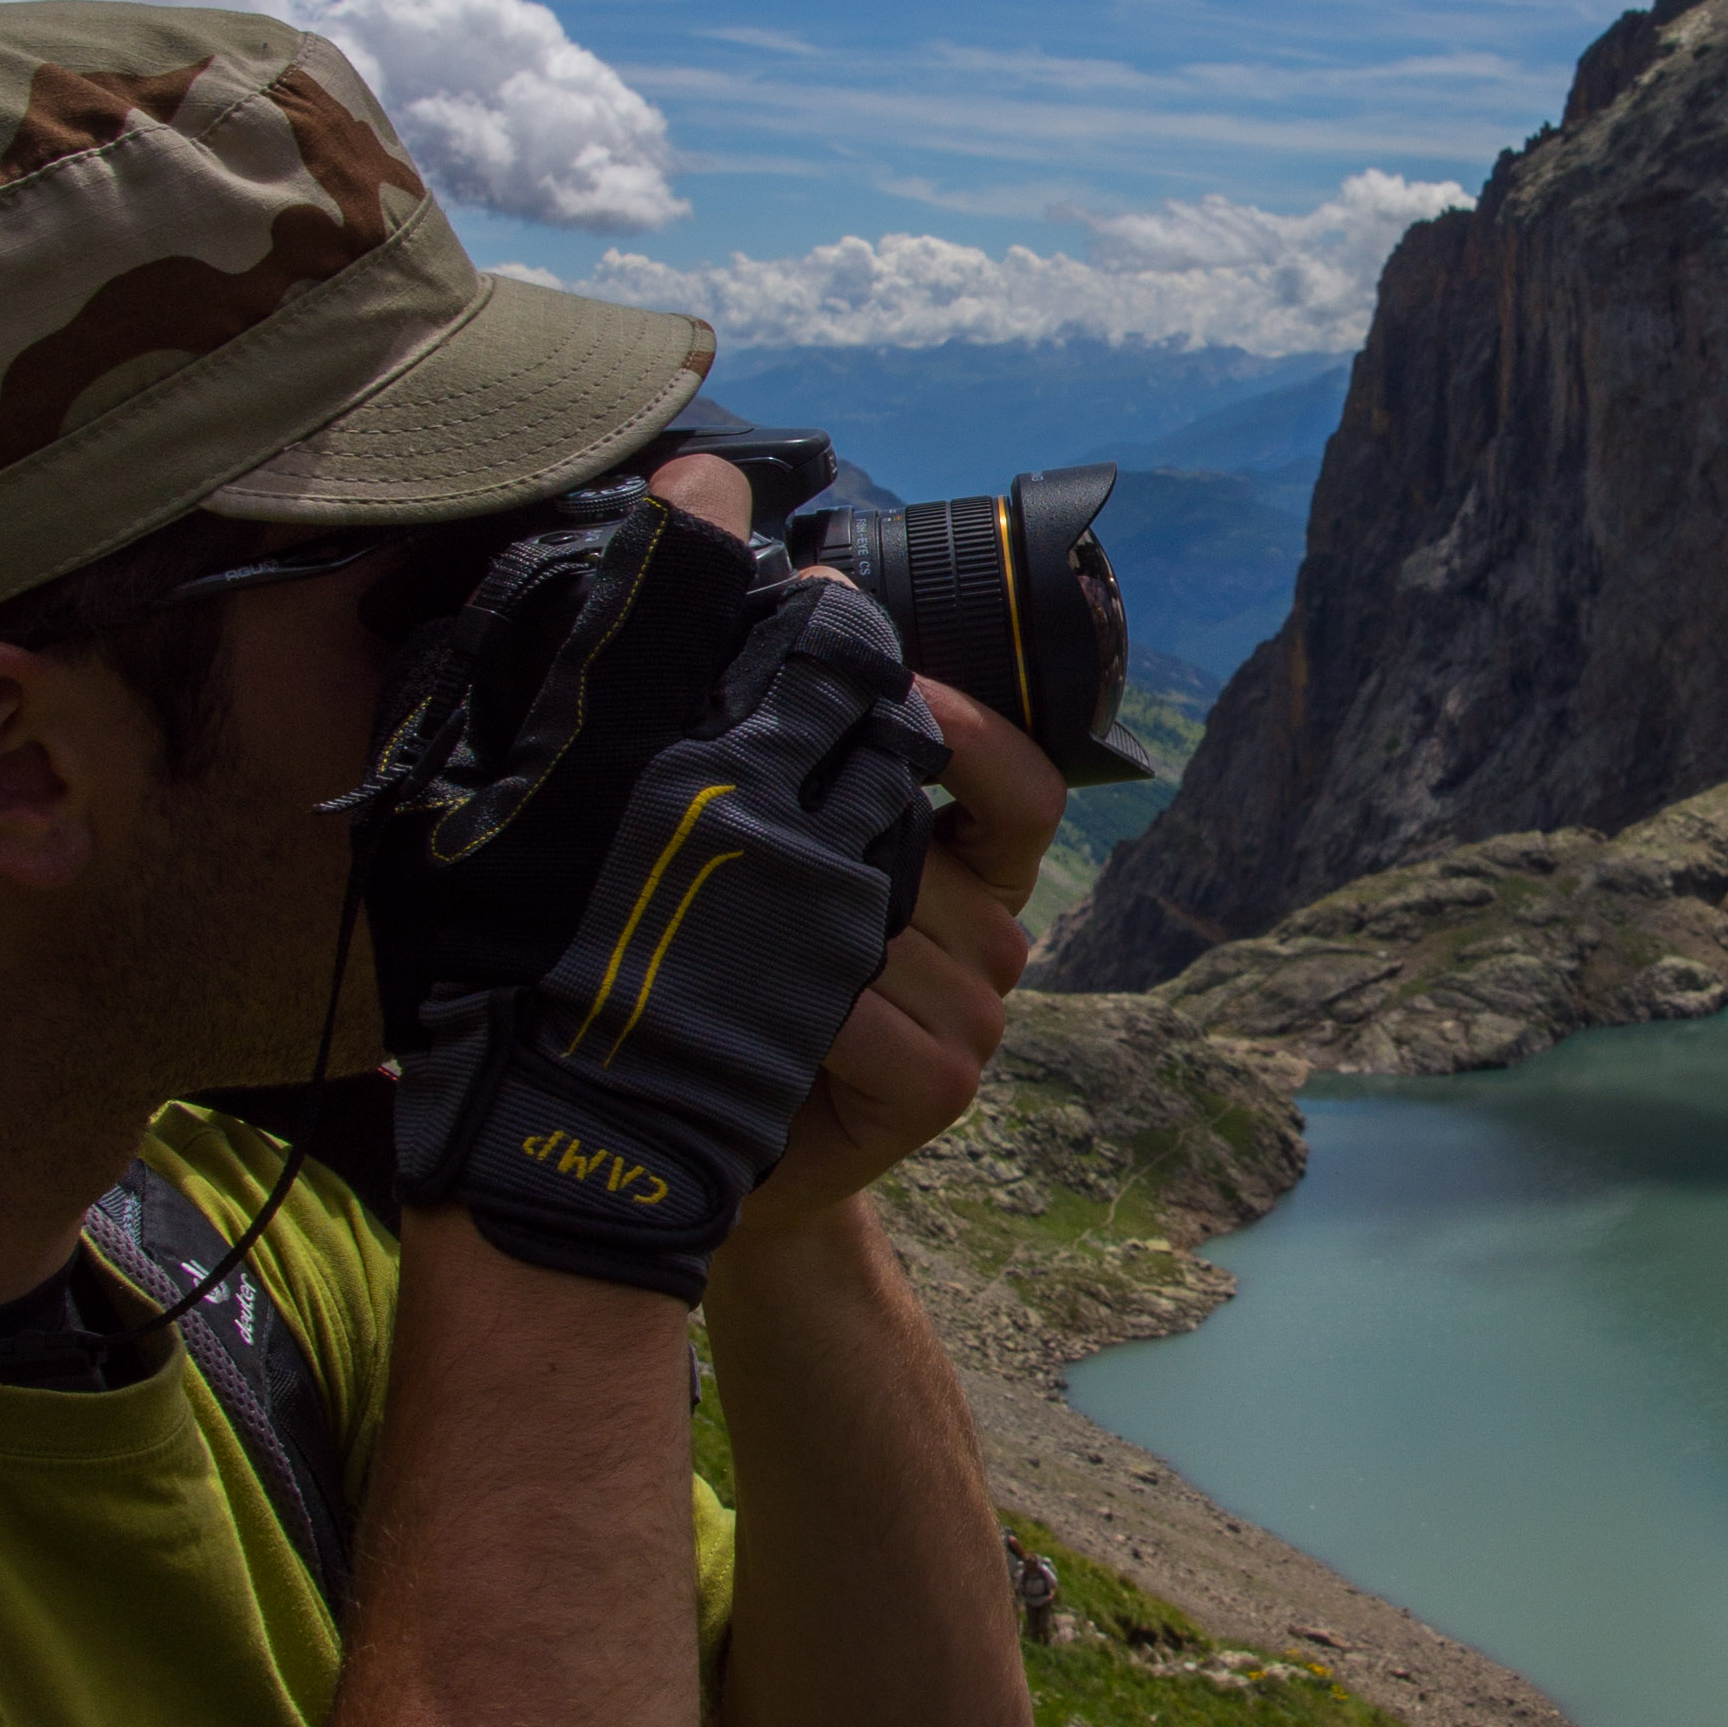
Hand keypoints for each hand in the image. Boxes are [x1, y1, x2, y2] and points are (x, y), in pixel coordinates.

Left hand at [734, 686, 1064, 1223]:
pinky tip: (764, 1024)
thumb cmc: (737, 982)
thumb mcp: (781, 863)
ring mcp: (977, 1019)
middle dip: (825, 851)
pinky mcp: (941, 1087)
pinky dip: (810, 1015)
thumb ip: (815, 762)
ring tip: (723, 953)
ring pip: (890, 937)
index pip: (1024, 789)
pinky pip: (874, 1018)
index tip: (889, 688)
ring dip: (796, 942)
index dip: (971, 734)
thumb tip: (809, 595)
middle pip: (930, 860)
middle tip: (727, 856)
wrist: (703, 1131)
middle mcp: (993, 941)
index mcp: (974, 871)